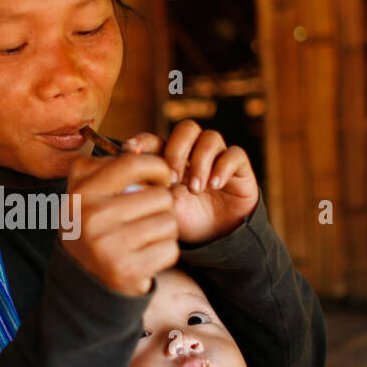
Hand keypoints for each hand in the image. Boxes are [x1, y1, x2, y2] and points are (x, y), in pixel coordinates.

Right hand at [61, 151, 178, 295]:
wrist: (84, 285)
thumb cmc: (92, 231)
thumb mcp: (82, 197)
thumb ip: (99, 168)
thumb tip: (136, 146)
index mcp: (81, 195)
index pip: (133, 164)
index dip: (157, 167)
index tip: (161, 178)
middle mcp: (91, 219)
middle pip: (160, 196)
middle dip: (162, 206)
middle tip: (149, 217)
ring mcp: (108, 247)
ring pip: (168, 222)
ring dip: (165, 230)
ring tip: (147, 237)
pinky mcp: (127, 271)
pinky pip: (170, 249)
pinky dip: (165, 252)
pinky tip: (148, 256)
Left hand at [124, 121, 259, 244]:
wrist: (217, 237)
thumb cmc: (186, 219)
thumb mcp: (163, 207)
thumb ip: (149, 189)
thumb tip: (127, 176)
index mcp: (171, 157)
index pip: (157, 138)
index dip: (144, 140)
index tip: (130, 149)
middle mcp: (194, 151)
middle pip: (187, 129)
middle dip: (177, 151)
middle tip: (173, 178)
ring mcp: (218, 157)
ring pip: (211, 138)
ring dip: (200, 162)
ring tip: (195, 189)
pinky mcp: (239, 167)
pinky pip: (234, 154)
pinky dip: (223, 167)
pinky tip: (215, 185)